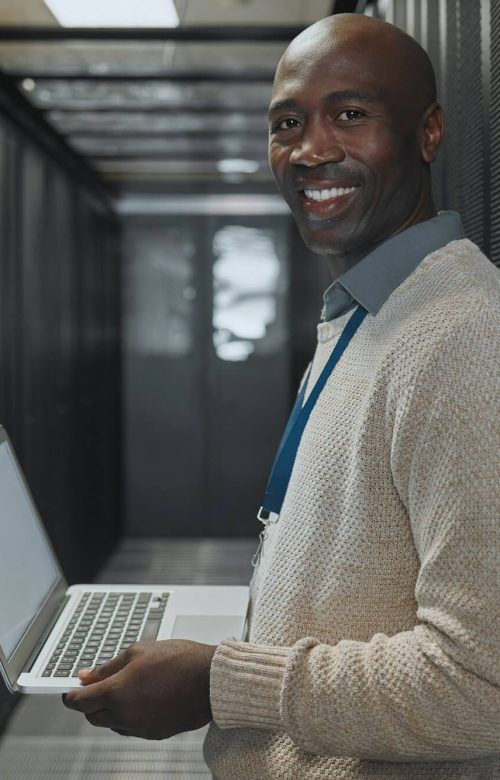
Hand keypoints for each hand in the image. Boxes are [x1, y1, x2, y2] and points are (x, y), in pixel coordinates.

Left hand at [62, 639, 215, 739]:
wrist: (211, 679)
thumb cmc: (180, 660)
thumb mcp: (138, 652)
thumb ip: (108, 666)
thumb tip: (86, 675)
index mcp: (118, 691)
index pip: (81, 702)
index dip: (71, 696)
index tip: (70, 690)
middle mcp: (126, 714)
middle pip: (93, 716)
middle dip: (90, 702)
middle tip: (97, 685)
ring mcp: (140, 727)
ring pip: (111, 723)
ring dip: (110, 710)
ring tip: (125, 688)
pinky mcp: (154, 734)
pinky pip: (130, 728)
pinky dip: (128, 716)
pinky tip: (140, 699)